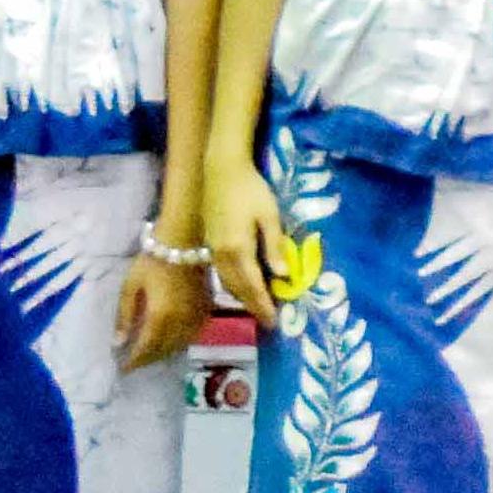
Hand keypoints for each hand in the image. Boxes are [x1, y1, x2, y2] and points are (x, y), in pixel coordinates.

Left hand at [115, 248, 210, 370]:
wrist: (184, 238)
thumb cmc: (153, 260)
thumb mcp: (130, 286)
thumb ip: (124, 316)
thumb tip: (118, 343)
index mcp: (160, 317)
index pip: (145, 348)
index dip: (134, 361)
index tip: (123, 369)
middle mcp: (180, 321)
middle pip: (163, 350)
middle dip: (148, 359)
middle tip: (136, 363)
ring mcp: (196, 315)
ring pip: (180, 344)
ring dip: (165, 352)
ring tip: (152, 353)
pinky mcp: (206, 307)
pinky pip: (194, 333)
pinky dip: (182, 341)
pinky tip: (173, 339)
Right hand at [205, 157, 291, 331]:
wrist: (220, 171)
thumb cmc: (251, 189)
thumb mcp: (269, 214)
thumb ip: (274, 245)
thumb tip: (283, 275)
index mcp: (238, 250)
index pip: (253, 285)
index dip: (263, 304)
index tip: (274, 321)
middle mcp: (222, 256)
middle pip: (238, 289)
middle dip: (253, 306)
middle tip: (268, 320)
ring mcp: (212, 251)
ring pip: (228, 283)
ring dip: (243, 297)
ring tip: (258, 306)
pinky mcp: (209, 244)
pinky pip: (222, 273)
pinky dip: (234, 285)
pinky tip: (243, 285)